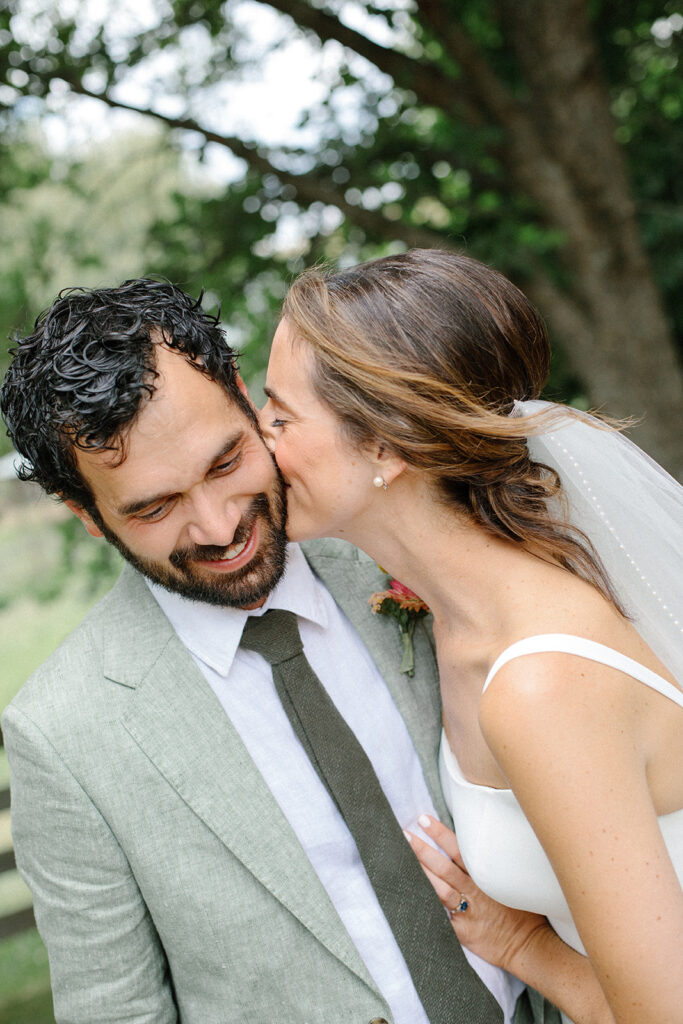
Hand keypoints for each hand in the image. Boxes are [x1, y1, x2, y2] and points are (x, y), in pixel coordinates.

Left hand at [406, 815, 550, 971]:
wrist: (528, 944)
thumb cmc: (520, 910)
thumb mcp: (511, 881)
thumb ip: (492, 864)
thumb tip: (477, 840)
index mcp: (485, 875)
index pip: (459, 849)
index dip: (440, 833)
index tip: (424, 819)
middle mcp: (474, 890)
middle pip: (443, 867)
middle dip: (423, 850)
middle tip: (404, 834)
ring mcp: (467, 911)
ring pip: (439, 889)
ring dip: (420, 873)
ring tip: (401, 859)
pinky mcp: (462, 931)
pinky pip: (439, 917)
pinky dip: (425, 906)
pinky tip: (409, 896)